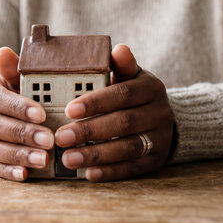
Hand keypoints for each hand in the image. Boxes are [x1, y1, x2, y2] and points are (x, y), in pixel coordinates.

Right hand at [0, 47, 53, 181]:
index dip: (18, 107)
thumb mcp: (13, 77)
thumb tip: (4, 52)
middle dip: (23, 134)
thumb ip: (13, 68)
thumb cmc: (13, 91)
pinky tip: (26, 174)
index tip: (41, 114)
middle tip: (49, 139)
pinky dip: (9, 171)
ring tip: (43, 158)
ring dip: (19, 155)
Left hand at [55, 44, 174, 181]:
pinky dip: (110, 172)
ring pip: (127, 148)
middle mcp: (160, 113)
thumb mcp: (130, 76)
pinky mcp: (156, 160)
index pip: (123, 93)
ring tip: (69, 159)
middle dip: (90, 131)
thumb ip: (121, 65)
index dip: (97, 102)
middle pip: (123, 123)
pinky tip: (89, 173)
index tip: (69, 109)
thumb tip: (118, 49)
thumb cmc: (134, 94)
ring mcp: (160, 138)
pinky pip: (132, 168)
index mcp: (151, 88)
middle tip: (61, 138)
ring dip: (96, 155)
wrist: (161, 118)